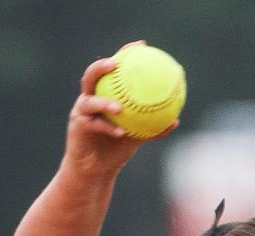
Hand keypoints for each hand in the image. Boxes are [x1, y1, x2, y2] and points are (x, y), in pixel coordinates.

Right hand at [63, 48, 178, 180]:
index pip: (112, 69)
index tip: (141, 45)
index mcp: (103, 93)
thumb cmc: (115, 150)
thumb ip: (152, 126)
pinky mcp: (78, 127)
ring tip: (119, 108)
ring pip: (90, 101)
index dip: (124, 53)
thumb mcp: (137, 137)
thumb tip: (176, 120)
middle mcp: (90, 98)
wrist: (96, 170)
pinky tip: (121, 132)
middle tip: (116, 63)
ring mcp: (82, 112)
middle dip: (102, 66)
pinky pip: (95, 125)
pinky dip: (108, 128)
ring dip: (105, 102)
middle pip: (91, 75)